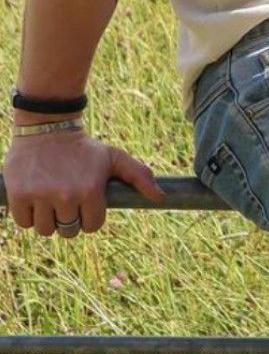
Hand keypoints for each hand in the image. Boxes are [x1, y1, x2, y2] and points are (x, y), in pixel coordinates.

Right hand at [3, 128, 163, 236]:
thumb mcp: (113, 157)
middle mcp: (65, 196)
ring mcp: (40, 196)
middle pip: (68, 231)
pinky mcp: (18, 195)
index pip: (92, 226)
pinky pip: (24, 223)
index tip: (84, 198)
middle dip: (69, 217)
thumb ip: (139, 176)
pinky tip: (34, 195)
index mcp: (90, 191)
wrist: (47, 126)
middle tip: (66, 196)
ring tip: (50, 195)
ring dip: (48, 218)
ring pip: (46, 230)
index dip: (89, 215)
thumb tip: (160, 197)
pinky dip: (27, 215)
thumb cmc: (84, 148)